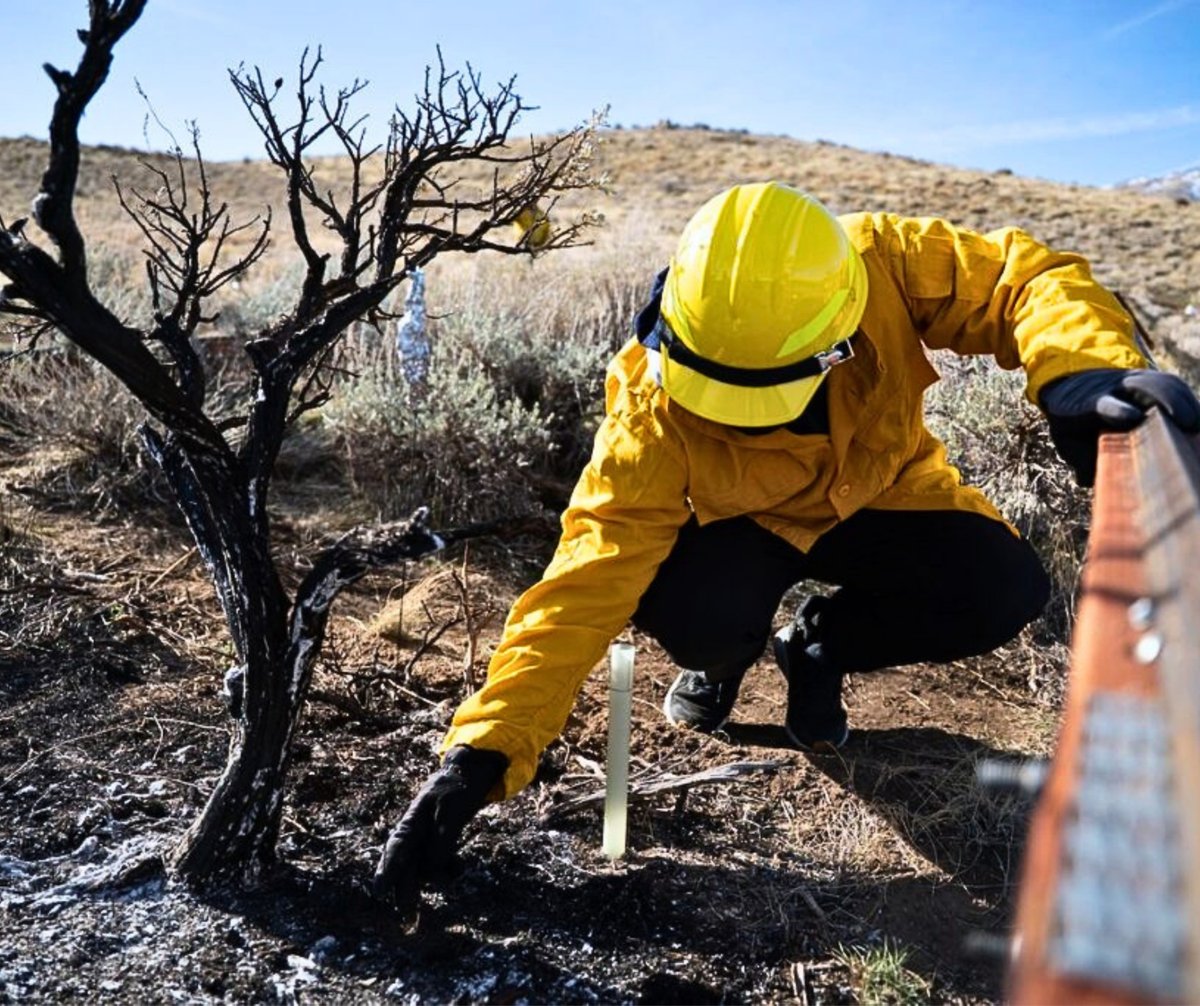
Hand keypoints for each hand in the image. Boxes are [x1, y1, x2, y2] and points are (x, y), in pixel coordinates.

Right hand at [372, 744, 507, 908]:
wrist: (464, 777)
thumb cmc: (454, 791)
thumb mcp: (451, 812)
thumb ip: (441, 841)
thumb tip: (432, 871)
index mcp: (411, 823)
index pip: (396, 850)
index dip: (387, 872)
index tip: (379, 891)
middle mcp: (413, 838)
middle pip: (405, 869)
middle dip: (407, 893)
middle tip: (408, 919)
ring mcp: (424, 844)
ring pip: (425, 872)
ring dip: (437, 877)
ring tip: (456, 869)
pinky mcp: (437, 849)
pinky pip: (439, 868)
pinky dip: (449, 870)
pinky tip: (459, 865)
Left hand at [1039, 369, 1199, 484]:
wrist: (1072, 385)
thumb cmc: (1073, 424)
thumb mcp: (1067, 440)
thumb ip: (1079, 458)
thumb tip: (1086, 480)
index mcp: (1086, 402)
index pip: (1102, 404)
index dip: (1116, 409)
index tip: (1132, 417)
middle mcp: (1112, 386)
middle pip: (1142, 385)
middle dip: (1166, 401)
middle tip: (1188, 425)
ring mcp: (1131, 380)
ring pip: (1160, 382)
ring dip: (1183, 401)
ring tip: (1196, 426)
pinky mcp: (1147, 380)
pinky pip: (1171, 384)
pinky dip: (1186, 400)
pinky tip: (1196, 420)